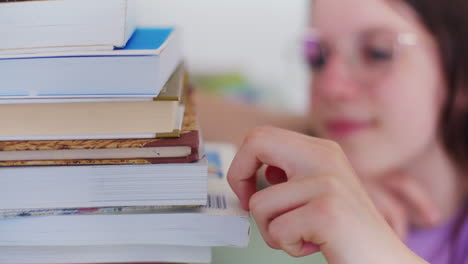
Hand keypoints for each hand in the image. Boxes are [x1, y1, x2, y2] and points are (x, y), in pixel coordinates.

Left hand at [228, 126, 426, 263]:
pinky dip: (289, 246)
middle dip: (239, 177)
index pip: (262, 135)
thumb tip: (253, 172)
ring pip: (259, 204)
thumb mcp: (319, 190)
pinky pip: (277, 230)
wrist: (386, 261)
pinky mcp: (326, 212)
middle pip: (256, 142)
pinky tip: (315, 245)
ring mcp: (326, 183)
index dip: (243, 163)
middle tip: (249, 206)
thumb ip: (291, 174)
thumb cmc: (346, 232)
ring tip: (304, 235)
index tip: (248, 191)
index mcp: (321, 150)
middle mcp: (324, 158)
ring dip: (273, 231)